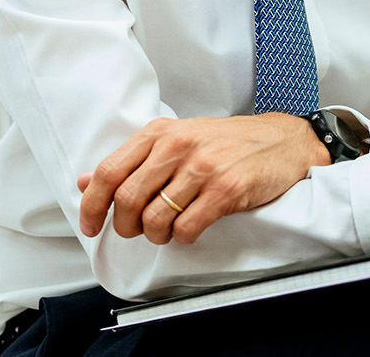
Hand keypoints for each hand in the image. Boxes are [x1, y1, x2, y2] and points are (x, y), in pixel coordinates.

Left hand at [76, 113, 328, 244]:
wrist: (283, 141)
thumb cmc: (228, 142)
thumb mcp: (176, 139)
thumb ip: (133, 161)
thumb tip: (85, 182)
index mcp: (160, 132)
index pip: (109, 172)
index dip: (92, 206)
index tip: (91, 226)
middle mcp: (179, 145)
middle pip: (127, 199)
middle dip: (126, 226)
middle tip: (137, 230)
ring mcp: (203, 167)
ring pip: (155, 219)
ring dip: (156, 235)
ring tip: (167, 230)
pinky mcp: (226, 189)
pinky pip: (186, 228)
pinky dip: (182, 237)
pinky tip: (192, 228)